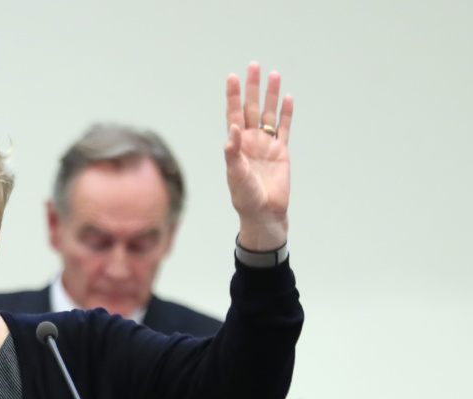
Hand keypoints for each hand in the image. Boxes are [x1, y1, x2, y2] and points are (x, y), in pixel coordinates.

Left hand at [224, 61, 292, 249]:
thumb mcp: (235, 175)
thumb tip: (232, 128)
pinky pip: (284, 128)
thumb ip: (233, 152)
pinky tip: (287, 98)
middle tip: (254, 65)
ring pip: (269, 113)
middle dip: (252, 87)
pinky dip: (286, 114)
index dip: (233, 96)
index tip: (232, 77)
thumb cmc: (245, 197)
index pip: (233, 114)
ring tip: (274, 74)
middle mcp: (250, 141)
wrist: (264, 212)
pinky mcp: (281, 151)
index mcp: (236, 144)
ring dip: (270, 95)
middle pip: (251, 108)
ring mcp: (266, 144)